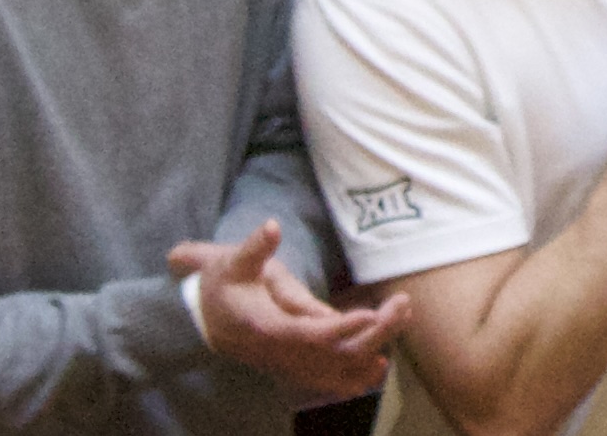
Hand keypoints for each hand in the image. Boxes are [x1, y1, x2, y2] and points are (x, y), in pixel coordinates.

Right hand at [167, 219, 412, 400]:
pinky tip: (382, 365)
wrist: (203, 324)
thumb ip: (254, 247)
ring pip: (338, 368)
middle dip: (374, 332)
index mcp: (266, 327)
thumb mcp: (230, 262)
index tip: (370, 314)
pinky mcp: (297, 367)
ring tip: (402, 314)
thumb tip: (272, 226)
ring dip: (375, 346)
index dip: (340, 328)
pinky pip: (330, 380)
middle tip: (402, 303)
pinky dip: (357, 376)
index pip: (308, 334)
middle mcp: (282, 353)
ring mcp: (290, 364)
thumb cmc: (220, 287)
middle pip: (335, 354)